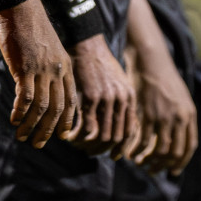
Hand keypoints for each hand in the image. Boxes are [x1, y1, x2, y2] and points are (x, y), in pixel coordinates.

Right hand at [0, 0, 78, 147]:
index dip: (67, 120)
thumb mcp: (49, 50)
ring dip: (31, 126)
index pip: (71, 99)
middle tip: (38, 144)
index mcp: (65, 66)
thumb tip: (41, 92)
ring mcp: (42, 70)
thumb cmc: (32, 28)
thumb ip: (49, 70)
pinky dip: (20, 112)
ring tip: (22, 137)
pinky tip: (14, 120)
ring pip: (41, 107)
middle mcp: (57, 70)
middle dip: (48, 130)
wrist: (22, 9)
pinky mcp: (25, 68)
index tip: (62, 135)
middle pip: (57, 108)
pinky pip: (24, 98)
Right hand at [67, 35, 140, 158]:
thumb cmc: (102, 64)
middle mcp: (121, 100)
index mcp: (129, 97)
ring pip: (102, 135)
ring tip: (79, 147)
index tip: (115, 156)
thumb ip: (122, 101)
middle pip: (116, 136)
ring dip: (90, 146)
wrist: (88, 45)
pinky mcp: (90, 97)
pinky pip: (87, 127)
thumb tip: (124, 123)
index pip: (130, 130)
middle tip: (91, 152)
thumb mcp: (119, 81)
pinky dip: (79, 137)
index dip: (123, 147)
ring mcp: (106, 99)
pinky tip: (70, 138)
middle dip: (104, 149)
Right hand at [130, 43, 197, 176]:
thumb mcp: (180, 98)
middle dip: (165, 166)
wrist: (153, 62)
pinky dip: (138, 151)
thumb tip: (179, 135)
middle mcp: (180, 118)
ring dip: (151, 162)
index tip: (173, 171)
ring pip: (161, 150)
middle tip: (154, 170)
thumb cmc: (164, 79)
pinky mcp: (150, 114)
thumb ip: (182, 116)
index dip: (181, 162)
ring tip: (143, 165)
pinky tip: (132, 155)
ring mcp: (166, 117)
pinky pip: (145, 141)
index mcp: (190, 115)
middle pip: (177, 152)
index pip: (189, 146)